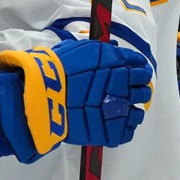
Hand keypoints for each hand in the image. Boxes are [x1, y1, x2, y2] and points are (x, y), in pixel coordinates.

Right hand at [0, 40, 151, 161]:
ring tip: (116, 111)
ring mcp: (119, 109)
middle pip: (143, 86)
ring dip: (131, 109)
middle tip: (122, 91)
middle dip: (136, 88)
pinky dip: (122, 128)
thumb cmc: (49, 70)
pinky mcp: (113, 131)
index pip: (138, 63)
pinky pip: (127, 131)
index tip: (129, 70)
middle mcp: (122, 84)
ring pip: (138, 111)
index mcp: (113, 61)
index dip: (135, 67)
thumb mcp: (72, 51)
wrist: (37, 98)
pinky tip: (110, 125)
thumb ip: (95, 51)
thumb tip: (114, 48)